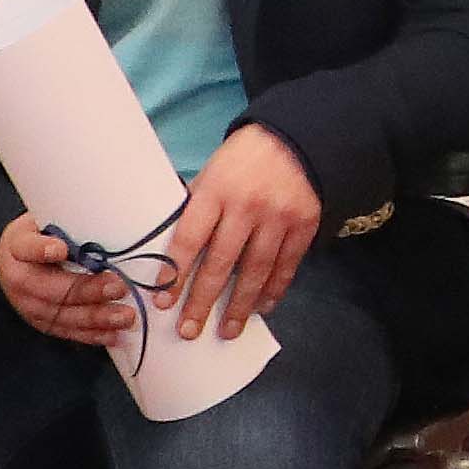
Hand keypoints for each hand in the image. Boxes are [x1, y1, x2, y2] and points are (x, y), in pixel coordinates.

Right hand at [0, 215, 137, 346]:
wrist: (30, 253)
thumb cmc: (50, 232)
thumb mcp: (53, 218)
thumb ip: (72, 224)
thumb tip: (109, 221)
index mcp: (16, 245)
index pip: (25, 247)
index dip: (41, 250)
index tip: (61, 248)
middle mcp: (16, 276)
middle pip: (47, 287)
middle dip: (84, 290)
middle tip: (118, 287)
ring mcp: (25, 302)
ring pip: (58, 314)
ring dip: (94, 317)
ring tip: (124, 316)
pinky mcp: (39, 320)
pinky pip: (64, 330)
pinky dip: (90, 334)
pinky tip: (113, 334)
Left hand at [155, 126, 328, 341]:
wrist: (296, 138)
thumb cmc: (242, 158)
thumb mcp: (210, 173)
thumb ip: (196, 208)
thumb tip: (174, 250)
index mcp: (216, 190)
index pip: (190, 239)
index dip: (176, 274)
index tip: (163, 303)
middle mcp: (247, 206)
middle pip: (222, 262)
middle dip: (203, 301)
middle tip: (189, 331)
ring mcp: (279, 217)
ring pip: (256, 269)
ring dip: (240, 304)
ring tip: (228, 330)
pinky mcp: (304, 223)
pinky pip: (287, 263)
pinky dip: (275, 288)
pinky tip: (262, 307)